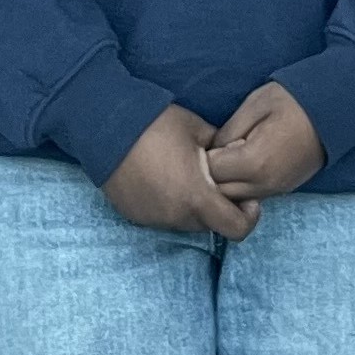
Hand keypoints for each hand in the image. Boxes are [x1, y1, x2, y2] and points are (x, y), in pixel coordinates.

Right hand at [103, 106, 257, 239]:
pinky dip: (169, 205)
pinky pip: (163, 217)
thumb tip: (236, 157)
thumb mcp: (200, 131)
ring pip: (186, 222)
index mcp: (198, 198)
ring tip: (185, 177)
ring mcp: (154, 218)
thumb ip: (224, 151)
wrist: (105, 127)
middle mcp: (176, 216)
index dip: (248, 216)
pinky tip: (162, 180)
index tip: (247, 199)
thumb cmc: (156, 125)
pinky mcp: (135, 215)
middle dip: (219, 207)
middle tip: (215, 181)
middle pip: (211, 225)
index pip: (237, 229)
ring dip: (193, 207)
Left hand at [204, 83, 325, 204]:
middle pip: (219, 194)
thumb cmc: (292, 102)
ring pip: (235, 200)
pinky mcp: (283, 190)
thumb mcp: (253, 106)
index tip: (204, 142)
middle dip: (209, 175)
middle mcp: (264, 185)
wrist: (334, 109)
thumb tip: (210, 151)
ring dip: (224, 183)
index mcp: (254, 163)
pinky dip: (240, 186)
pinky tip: (241, 164)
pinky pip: (251, 196)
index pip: (210, 173)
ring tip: (227, 157)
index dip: (201, 157)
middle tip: (212, 150)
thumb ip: (227, 133)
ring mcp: (276, 191)